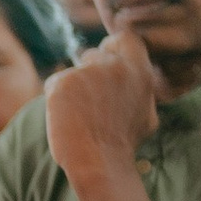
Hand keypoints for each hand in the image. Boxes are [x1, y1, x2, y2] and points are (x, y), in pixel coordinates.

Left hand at [43, 28, 158, 186]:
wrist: (99, 162)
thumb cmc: (122, 142)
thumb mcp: (145, 111)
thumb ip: (138, 88)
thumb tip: (135, 75)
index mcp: (139, 69)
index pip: (124, 38)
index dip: (114, 49)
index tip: (108, 67)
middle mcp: (114, 65)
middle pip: (94, 54)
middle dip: (89, 73)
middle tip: (89, 100)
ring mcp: (87, 72)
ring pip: (73, 70)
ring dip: (73, 86)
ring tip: (80, 114)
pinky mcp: (63, 83)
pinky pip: (54, 83)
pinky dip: (56, 99)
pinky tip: (66, 118)